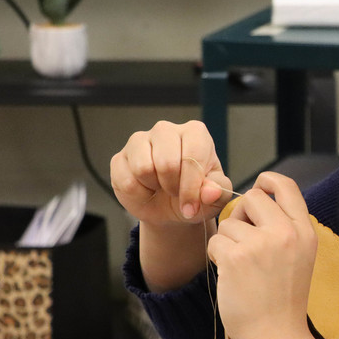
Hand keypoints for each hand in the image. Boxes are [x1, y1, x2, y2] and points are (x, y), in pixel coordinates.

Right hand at [110, 120, 232, 226]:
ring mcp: (139, 141)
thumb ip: (219, 192)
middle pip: (167, 163)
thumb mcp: (215, 198)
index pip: (192, 157)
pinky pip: (126, 181)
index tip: (192, 207)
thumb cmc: (196, 195)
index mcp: (195, 133)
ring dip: (155, 188)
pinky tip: (146, 189)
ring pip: (143, 169)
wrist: (171, 208)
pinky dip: (138, 194)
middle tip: (176, 192)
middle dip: (173, 188)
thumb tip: (211, 192)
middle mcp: (166, 130)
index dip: (191, 188)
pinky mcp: (120, 157)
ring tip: (162, 187)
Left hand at [207, 172, 317, 338]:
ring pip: (229, 222)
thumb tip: (254, 199)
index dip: (268, 180)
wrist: (276, 336)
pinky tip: (231, 275)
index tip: (259, 186)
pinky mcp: (236, 258)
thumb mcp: (299, 256)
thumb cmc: (283, 299)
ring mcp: (261, 244)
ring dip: (228, 241)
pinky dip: (217, 257)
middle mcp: (286, 233)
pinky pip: (215, 241)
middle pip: (252, 198)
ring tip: (242, 267)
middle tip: (245, 241)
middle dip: (242, 215)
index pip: (286, 186)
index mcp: (305, 232)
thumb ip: (284, 227)